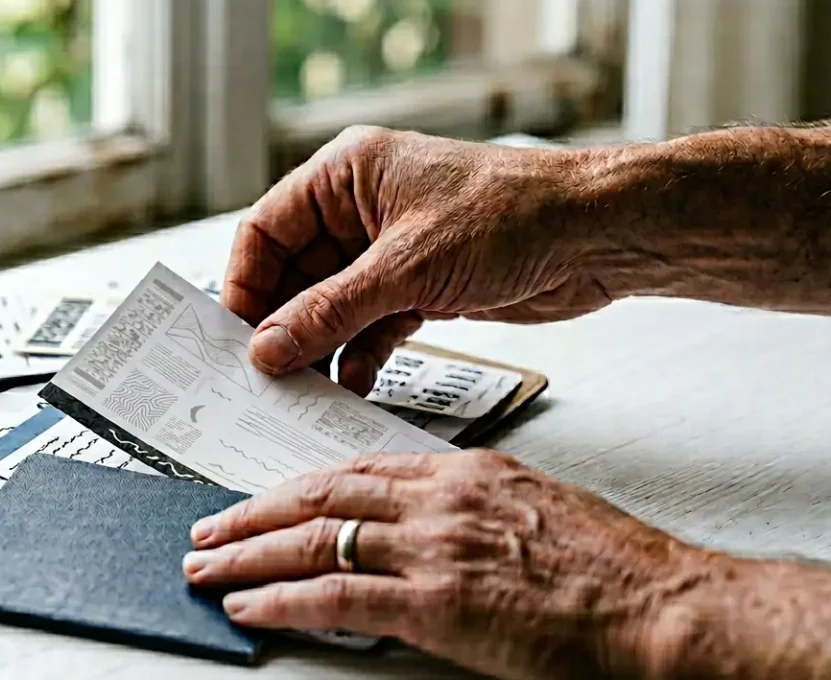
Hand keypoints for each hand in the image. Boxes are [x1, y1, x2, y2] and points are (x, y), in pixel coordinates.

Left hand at [182, 450, 723, 679]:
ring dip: (249, 553)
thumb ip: (476, 513)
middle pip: (322, 494)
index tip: (268, 497)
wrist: (660, 604)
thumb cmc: (614, 567)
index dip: (301, 485)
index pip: (359, 469)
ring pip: (315, 540)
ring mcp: (436, 549)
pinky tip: (249, 605)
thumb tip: (431, 530)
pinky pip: (336, 597)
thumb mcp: (538, 511)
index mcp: (467, 474)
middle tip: (209, 525)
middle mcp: (441, 501)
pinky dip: (282, 600)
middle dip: (255, 512)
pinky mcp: (438, 604)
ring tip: (206, 564)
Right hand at [222, 126, 613, 394]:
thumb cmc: (513, 215)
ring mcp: (393, 249)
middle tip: (267, 376)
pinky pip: (372, 324)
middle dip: (284, 325)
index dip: (245, 284)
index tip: (235, 337)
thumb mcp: (407, 269)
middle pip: (296, 273)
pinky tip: (355, 383)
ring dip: (322, 346)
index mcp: (346, 174)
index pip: (265, 229)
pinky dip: (362, 354)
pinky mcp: (424, 285)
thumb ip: (331, 311)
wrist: (596, 236)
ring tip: (307, 389)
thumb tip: (268, 346)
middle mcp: (363, 208)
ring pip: (333, 305)